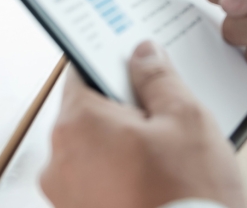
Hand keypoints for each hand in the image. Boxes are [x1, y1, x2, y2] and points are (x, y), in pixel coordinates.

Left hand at [40, 42, 243, 207]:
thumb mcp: (186, 118)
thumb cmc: (188, 194)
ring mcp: (65, 198)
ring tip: (169, 155)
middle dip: (125, 108)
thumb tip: (143, 54)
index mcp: (78, 125)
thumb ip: (159, 78)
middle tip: (167, 114)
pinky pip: (97, 181)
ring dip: (123, 144)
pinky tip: (158, 180)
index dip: (112, 61)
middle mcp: (58, 162)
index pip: (83, 72)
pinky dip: (121, 174)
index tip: (134, 59)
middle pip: (89, 113)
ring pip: (94, 149)